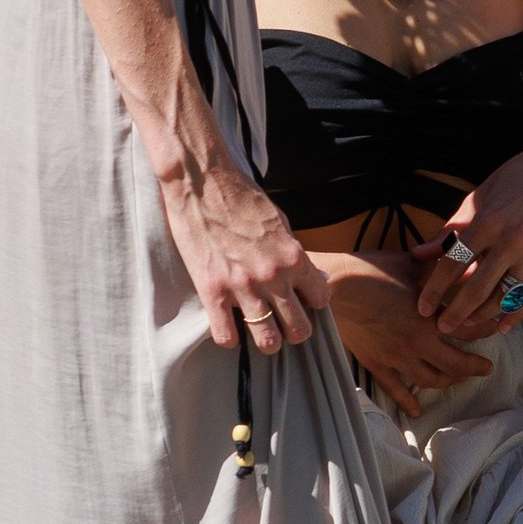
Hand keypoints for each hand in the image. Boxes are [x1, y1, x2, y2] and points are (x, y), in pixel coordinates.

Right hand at [159, 161, 328, 352]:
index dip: (314, 303)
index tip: (304, 302)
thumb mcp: (279, 221)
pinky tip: (230, 330)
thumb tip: (302, 273)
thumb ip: (291, 251)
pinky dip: (230, 339)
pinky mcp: (212, 292)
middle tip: (286, 326)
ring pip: (267, 340)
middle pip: (299, 329)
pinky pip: (226, 336)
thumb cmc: (241, 197)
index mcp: (294, 256)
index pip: (321, 298)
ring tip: (262, 334)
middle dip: (296, 331)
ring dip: (267, 341)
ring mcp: (242, 287)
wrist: (201, 182)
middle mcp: (273, 276)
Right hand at [323, 251, 491, 410]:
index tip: (493, 330)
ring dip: (448, 381)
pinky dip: (407, 402)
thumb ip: (438, 267)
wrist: (336, 288)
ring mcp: (397, 357)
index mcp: (430, 317)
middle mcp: (418, 343)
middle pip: (455, 364)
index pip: (469, 330)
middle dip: (474, 367)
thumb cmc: (373, 271)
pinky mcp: (377, 364)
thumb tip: (463, 259)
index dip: (485, 331)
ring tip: (457, 379)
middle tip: (485, 368)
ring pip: (430, 380)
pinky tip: (416, 410)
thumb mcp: (411, 264)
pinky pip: (395, 389)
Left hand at [412, 136, 522, 334]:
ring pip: (505, 297)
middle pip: (477, 289)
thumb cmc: (514, 180)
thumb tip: (418, 254)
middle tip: (442, 327)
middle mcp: (510, 241)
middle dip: (456, 313)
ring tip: (468, 325)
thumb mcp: (477, 198)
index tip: (422, 308)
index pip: (452, 264)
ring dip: (484, 317)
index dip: (434, 290)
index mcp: (486, 222)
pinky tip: (502, 325)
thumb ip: (449, 230)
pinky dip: (516, 314)